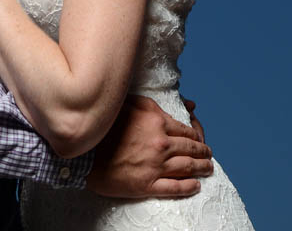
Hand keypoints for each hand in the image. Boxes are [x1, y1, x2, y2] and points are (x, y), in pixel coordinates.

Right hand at [86, 95, 212, 198]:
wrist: (84, 151)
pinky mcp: (147, 184)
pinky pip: (175, 187)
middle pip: (191, 149)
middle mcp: (160, 144)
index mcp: (157, 122)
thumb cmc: (104, 125)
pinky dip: (189, 187)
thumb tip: (189, 104)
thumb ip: (157, 104)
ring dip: (201, 168)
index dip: (197, 135)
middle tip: (208, 155)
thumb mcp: (131, 103)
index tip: (200, 138)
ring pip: (187, 168)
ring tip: (208, 168)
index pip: (187, 130)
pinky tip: (195, 185)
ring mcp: (155, 166)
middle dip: (203, 152)